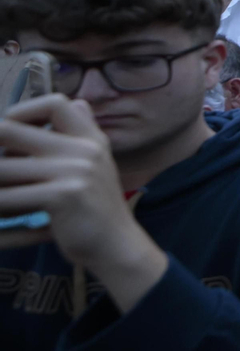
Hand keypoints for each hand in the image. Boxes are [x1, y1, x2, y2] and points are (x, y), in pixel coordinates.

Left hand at [0, 97, 161, 278]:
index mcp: (91, 139)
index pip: (55, 104)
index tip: (12, 135)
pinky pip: (7, 197)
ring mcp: (75, 170)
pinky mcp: (63, 195)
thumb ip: (82, 135)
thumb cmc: (97, 210)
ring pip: (1, 169)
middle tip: (1, 172)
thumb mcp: (96, 165)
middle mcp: (84, 149)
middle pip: (9, 130)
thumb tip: (79, 103)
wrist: (117, 247)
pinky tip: (3, 221)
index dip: (23, 112)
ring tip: (2, 202)